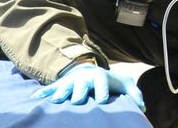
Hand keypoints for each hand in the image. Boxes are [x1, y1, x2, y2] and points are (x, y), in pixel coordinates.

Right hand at [30, 63, 144, 110]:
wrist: (90, 70)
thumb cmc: (110, 81)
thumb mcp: (124, 84)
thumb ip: (134, 93)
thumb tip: (143, 106)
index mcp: (100, 77)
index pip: (102, 83)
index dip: (102, 91)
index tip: (102, 101)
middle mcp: (84, 78)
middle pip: (81, 85)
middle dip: (79, 93)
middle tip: (77, 101)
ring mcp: (72, 81)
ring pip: (65, 87)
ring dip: (60, 93)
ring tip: (55, 102)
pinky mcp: (61, 85)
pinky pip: (51, 89)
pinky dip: (43, 93)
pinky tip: (34, 99)